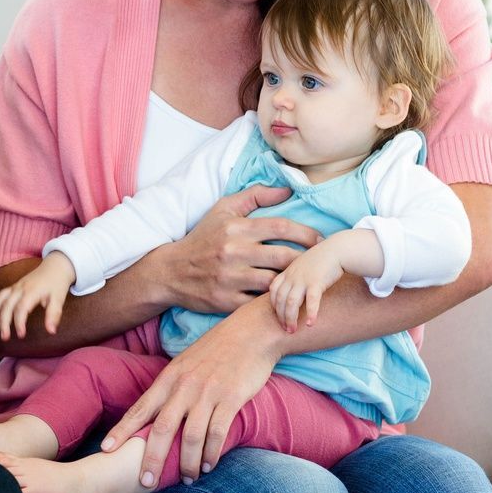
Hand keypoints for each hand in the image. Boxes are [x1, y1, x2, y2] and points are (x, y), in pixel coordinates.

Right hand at [0, 252, 74, 339]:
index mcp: (32, 291)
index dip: (19, 322)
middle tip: (5, 337)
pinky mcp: (14, 287)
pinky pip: (1, 295)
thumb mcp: (59, 299)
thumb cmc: (57, 283)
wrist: (55, 266)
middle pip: (7, 305)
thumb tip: (51, 331)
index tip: (21, 335)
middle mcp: (20, 288)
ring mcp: (15, 286)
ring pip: (0, 298)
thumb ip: (54, 314)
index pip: (21, 308)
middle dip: (4, 321)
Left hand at [100, 298, 281, 484]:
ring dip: (186, 462)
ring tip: (186, 479)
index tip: (105, 449)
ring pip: (190, 435)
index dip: (122, 430)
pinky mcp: (231, 398)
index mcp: (169, 377)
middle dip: (150, 457)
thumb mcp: (186, 364)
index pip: (140, 408)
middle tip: (145, 482)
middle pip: (161, 427)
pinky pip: (217, 432)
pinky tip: (208, 465)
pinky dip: (211, 453)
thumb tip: (156, 412)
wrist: (252, 332)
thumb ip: (171, 387)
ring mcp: (208, 392)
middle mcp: (184, 386)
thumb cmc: (217, 349)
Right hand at [154, 185, 320, 313]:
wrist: (171, 271)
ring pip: (275, 281)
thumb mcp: (222, 210)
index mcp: (236, 228)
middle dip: (307, 260)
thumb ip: (254, 196)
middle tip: (320, 262)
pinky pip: (259, 303)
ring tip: (306, 280)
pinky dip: (274, 300)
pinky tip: (286, 297)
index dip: (306, 233)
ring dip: (293, 281)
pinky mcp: (227, 301)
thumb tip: (287, 189)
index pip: (281, 227)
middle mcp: (234, 251)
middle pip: (283, 256)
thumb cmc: (202, 237)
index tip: (320, 239)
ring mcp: (230, 278)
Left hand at [268, 241, 344, 331]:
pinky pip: (311, 300)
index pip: (273, 291)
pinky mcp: (317, 282)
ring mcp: (303, 279)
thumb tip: (296, 294)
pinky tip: (311, 324)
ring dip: (291, 318)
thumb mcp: (304, 267)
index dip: (274, 306)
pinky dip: (310, 313)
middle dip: (281, 317)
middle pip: (280, 299)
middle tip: (286, 330)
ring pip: (290, 302)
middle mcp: (292, 276)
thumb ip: (297, 278)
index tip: (279, 318)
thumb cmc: (323, 260)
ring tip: (293, 330)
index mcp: (288, 272)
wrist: (338, 249)